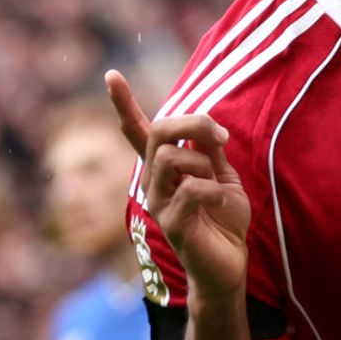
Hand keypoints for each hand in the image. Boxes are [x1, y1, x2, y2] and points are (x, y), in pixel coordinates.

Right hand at [106, 70, 250, 307]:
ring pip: (171, 156)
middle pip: (160, 129)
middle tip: (221, 136)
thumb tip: (205, 125)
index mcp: (166, 167)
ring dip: (205, 163)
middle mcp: (154, 181)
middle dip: (194, 122)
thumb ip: (210, 150)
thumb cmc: (224, 220)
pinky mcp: (170, 222)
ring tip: (218, 186)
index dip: (124, 103)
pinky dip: (215, 190)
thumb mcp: (223, 176)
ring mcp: (158, 202)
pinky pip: (191, 188)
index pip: (139, 131)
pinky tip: (220, 205)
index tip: (111, 74)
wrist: (229, 265)